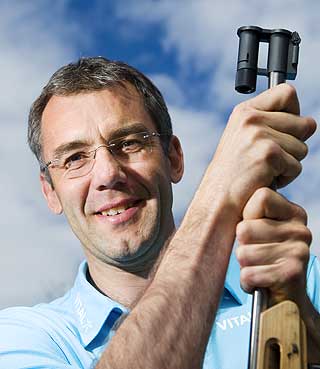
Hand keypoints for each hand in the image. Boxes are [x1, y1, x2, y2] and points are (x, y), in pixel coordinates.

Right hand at [205, 83, 315, 218]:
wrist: (217, 199)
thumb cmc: (232, 174)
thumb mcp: (243, 139)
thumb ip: (270, 124)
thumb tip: (309, 123)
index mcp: (244, 111)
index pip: (286, 93)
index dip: (293, 112)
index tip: (284, 128)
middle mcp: (250, 118)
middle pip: (303, 122)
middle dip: (293, 144)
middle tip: (269, 159)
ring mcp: (259, 135)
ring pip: (302, 147)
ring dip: (289, 163)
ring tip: (264, 171)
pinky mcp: (268, 155)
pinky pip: (296, 166)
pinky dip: (285, 178)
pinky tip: (264, 180)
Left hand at [235, 187, 311, 305]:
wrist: (283, 298)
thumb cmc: (263, 259)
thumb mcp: (259, 229)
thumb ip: (251, 212)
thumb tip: (227, 193)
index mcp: (293, 213)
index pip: (261, 196)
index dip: (247, 216)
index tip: (255, 230)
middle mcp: (300, 229)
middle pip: (245, 228)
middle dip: (242, 245)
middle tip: (256, 254)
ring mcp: (299, 251)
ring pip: (244, 253)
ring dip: (244, 265)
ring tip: (258, 267)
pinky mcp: (292, 273)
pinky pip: (249, 273)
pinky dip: (248, 281)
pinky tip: (258, 282)